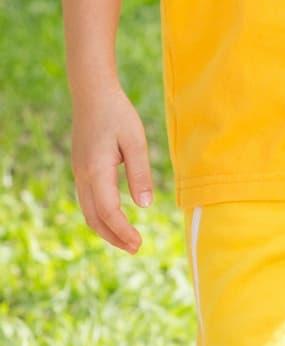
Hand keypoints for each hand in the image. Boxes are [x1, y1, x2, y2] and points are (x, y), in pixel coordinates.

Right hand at [68, 79, 152, 252]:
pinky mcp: (82, 171)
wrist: (93, 96)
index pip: (108, 211)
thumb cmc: (118, 115)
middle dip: (114, 237)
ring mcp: (79, 175)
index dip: (122, 230)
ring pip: (89, 212)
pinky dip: (101, 217)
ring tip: (128, 241)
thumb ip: (140, 173)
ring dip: (107, 229)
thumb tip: (145, 205)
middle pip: (94, 218)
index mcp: (96, 171)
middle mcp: (83, 177)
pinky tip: (115, 220)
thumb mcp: (136, 141)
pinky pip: (88, 202)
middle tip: (136, 249)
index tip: (139, 243)